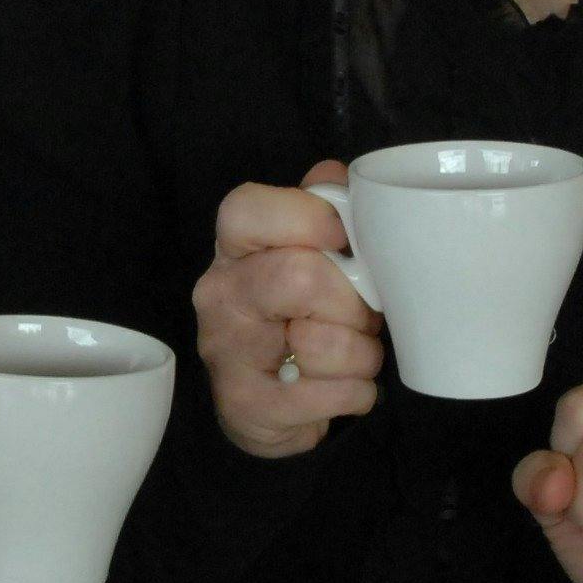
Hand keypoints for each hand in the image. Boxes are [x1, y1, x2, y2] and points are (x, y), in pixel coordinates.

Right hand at [196, 163, 385, 458]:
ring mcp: (227, 351)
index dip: (310, 218)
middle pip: (299, 277)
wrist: (262, 406)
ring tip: (353, 356)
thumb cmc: (293, 317)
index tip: (343, 241)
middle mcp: (220, 293)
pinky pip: (331, 394)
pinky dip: (357, 393)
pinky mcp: (247, 404)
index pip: (248, 209)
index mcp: (234, 247)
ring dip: (361, 354)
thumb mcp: (302, 256)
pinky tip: (344, 388)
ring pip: (322, 344)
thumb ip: (320, 210)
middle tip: (361, 316)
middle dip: (353, 303)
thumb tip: (338, 176)